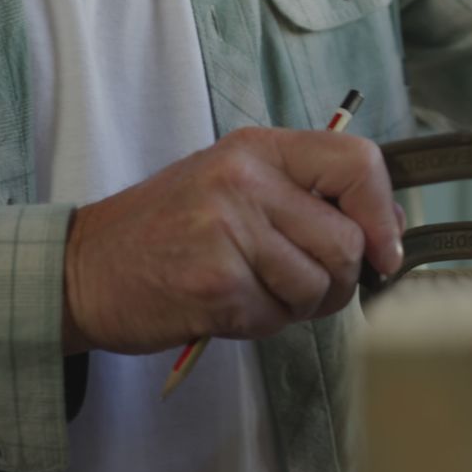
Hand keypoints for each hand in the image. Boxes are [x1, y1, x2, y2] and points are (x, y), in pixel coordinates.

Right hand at [61, 127, 403, 354]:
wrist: (83, 268)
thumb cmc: (168, 229)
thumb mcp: (236, 185)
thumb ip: (309, 196)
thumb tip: (389, 228)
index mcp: (257, 148)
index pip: (358, 161)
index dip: (383, 213)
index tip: (383, 251)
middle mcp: (244, 180)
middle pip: (347, 241)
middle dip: (338, 279)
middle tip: (301, 284)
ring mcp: (227, 231)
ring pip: (319, 286)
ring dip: (298, 305)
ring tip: (255, 289)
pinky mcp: (214, 286)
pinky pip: (278, 318)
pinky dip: (262, 323)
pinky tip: (227, 304)